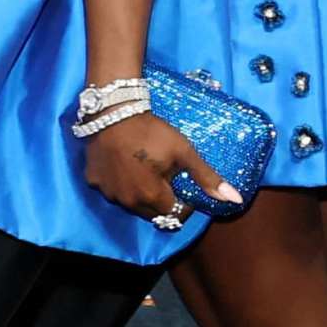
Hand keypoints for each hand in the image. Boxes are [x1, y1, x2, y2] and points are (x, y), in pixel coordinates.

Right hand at [81, 112, 235, 226]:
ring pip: (131, 204)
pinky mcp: (93, 181)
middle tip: (165, 177)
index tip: (183, 186)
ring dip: (141, 194)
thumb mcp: (184, 152)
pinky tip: (124, 166)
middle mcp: (129, 202)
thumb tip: (234, 199)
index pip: (174, 213)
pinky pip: (111, 190)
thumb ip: (206, 177)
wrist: (113, 112)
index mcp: (152, 196)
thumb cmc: (152, 132)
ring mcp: (108, 192)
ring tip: (145, 171)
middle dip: (162, 200)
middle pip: (152, 212)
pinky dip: (120, 184)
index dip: (183, 202)